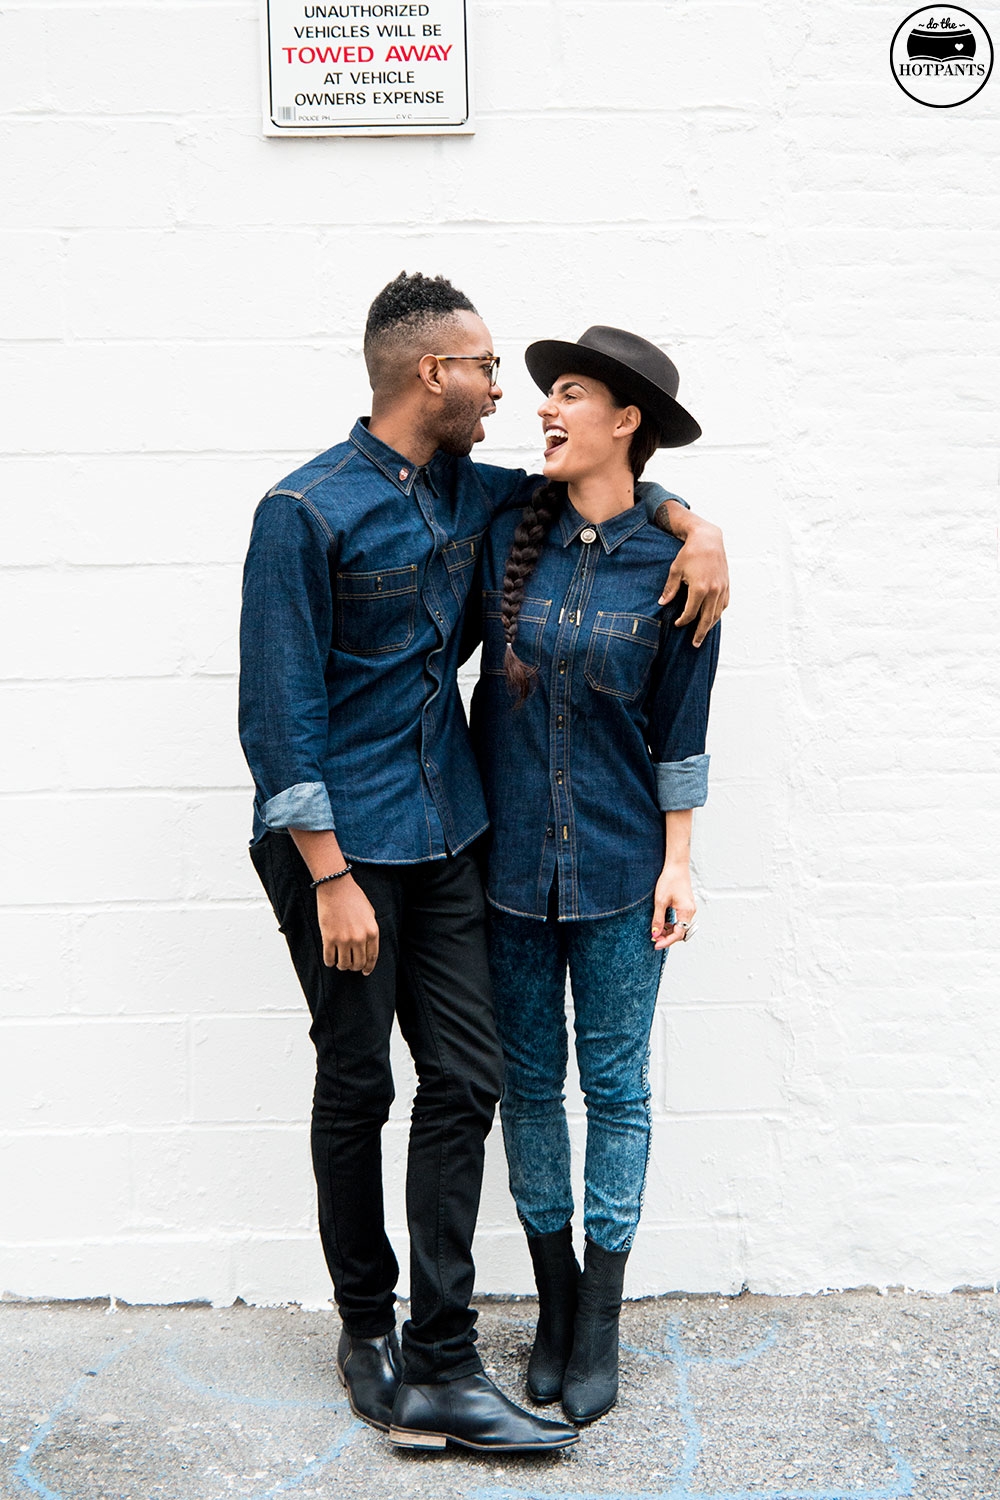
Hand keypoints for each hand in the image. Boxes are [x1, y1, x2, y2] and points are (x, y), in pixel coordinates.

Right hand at [316, 876, 379, 973]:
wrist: (336, 887)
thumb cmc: (353, 897)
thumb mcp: (370, 913)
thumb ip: (370, 930)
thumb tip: (367, 947)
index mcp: (372, 932)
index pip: (372, 957)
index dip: (368, 967)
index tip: (365, 972)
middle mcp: (360, 938)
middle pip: (358, 963)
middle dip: (354, 967)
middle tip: (350, 964)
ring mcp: (344, 940)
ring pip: (344, 964)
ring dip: (342, 966)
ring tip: (340, 961)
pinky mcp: (329, 938)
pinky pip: (329, 959)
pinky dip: (330, 962)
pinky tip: (330, 959)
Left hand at [651, 866, 695, 950]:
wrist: (676, 867)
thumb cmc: (670, 880)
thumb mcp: (660, 901)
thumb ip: (658, 919)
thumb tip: (655, 933)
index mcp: (686, 911)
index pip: (678, 934)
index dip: (667, 941)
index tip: (656, 944)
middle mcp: (690, 911)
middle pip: (681, 932)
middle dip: (668, 937)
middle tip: (654, 939)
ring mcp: (689, 909)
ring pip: (681, 927)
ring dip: (670, 931)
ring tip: (657, 932)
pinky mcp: (686, 906)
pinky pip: (681, 921)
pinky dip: (672, 925)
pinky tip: (663, 924)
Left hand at [658, 518, 728, 646]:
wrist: (708, 539)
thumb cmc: (690, 553)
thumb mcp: (675, 570)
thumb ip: (670, 589)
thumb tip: (662, 603)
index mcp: (699, 589)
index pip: (691, 613)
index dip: (683, 621)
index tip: (677, 624)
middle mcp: (713, 591)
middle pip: (707, 619)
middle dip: (700, 633)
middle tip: (695, 644)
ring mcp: (722, 588)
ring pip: (717, 613)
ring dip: (710, 625)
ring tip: (703, 634)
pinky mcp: (727, 585)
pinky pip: (724, 604)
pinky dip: (718, 613)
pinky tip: (712, 618)